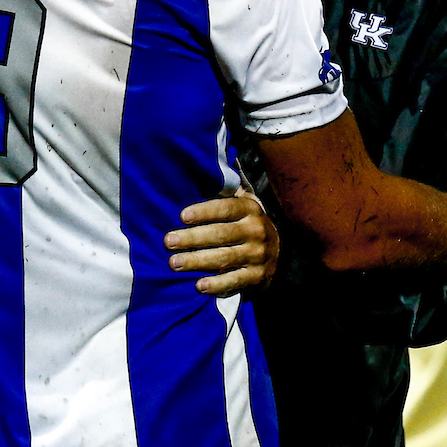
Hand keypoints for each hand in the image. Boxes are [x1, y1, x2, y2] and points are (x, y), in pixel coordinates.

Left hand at [163, 188, 278, 296]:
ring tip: (174, 263)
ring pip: (225, 258)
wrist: (278, 253)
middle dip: (192, 238)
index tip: (182, 216)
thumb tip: (216, 160)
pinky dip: (217, 284)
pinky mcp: (257, 277)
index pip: (226, 208)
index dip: (204, 212)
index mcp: (251, 209)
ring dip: (197, 261)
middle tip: (168, 241)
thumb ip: (228, 188)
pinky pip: (235, 281)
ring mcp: (258, 255)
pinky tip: (199, 286)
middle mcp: (257, 231)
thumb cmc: (247, 224)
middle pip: (221, 234)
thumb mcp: (243, 203)